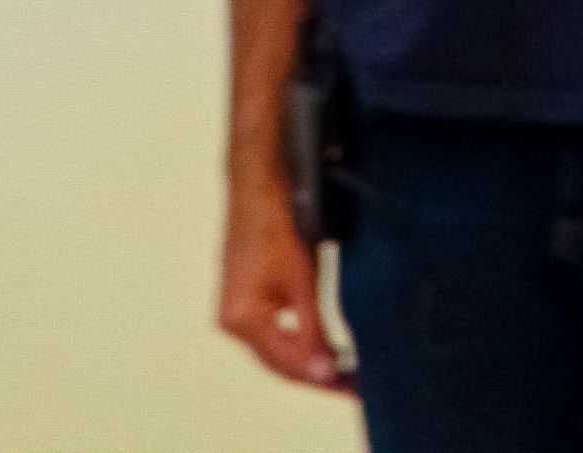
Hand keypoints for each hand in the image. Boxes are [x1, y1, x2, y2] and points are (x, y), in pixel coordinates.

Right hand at [218, 179, 351, 392]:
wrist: (256, 192)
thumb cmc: (277, 227)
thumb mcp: (302, 281)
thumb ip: (312, 330)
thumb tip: (325, 371)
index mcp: (241, 319)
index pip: (287, 365)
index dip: (322, 380)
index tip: (351, 389)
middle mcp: (230, 323)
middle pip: (278, 365)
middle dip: (315, 378)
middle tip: (351, 388)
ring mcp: (232, 315)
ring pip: (274, 354)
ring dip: (306, 365)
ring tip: (342, 374)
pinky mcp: (241, 305)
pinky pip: (270, 337)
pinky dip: (295, 346)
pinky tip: (320, 350)